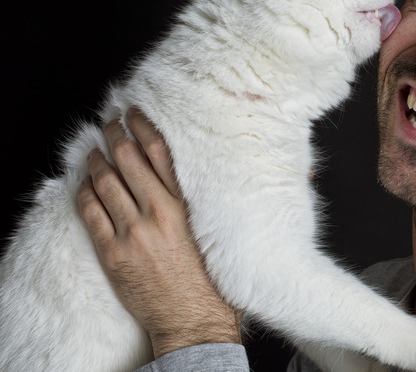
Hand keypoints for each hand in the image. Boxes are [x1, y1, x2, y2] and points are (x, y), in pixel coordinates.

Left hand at [77, 107, 241, 357]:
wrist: (195, 323)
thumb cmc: (218, 281)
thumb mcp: (237, 233)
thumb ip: (255, 199)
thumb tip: (309, 171)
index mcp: (188, 205)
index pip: (161, 151)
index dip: (144, 127)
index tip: (134, 113)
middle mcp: (159, 212)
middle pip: (129, 158)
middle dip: (114, 134)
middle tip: (110, 121)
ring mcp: (133, 233)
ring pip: (106, 181)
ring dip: (96, 160)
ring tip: (94, 149)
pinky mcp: (113, 253)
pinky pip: (90, 212)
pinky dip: (84, 191)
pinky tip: (84, 182)